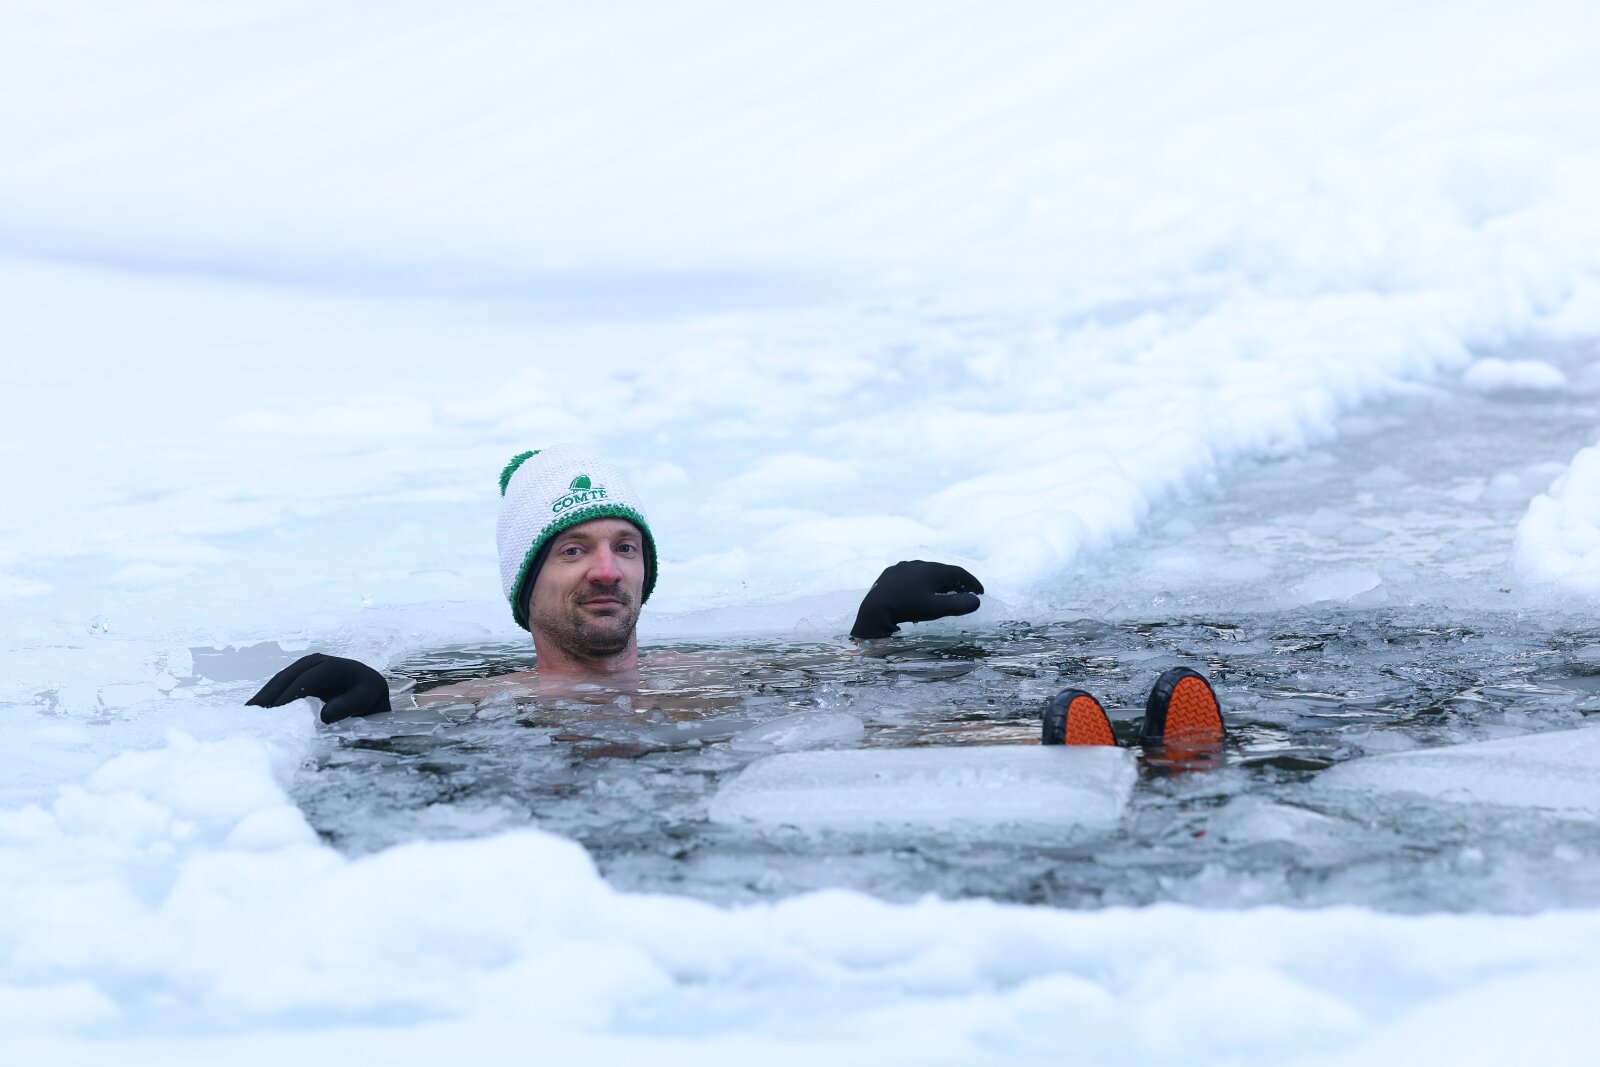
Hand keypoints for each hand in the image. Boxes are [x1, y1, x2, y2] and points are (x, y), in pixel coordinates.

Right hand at [246, 653, 391, 722]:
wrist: (370, 691)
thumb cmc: (370, 697)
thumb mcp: (368, 699)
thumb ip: (350, 704)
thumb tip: (326, 714)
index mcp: (332, 666)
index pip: (305, 681)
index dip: (288, 696)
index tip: (275, 714)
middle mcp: (316, 662)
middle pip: (287, 678)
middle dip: (269, 696)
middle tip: (251, 716)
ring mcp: (305, 667)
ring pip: (279, 681)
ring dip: (263, 697)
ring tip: (247, 716)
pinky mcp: (299, 675)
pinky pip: (280, 685)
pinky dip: (267, 697)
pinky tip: (255, 711)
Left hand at [850, 560, 984, 638]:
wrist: (874, 609)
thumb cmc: (907, 608)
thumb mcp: (936, 609)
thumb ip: (958, 605)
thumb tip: (976, 601)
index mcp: (932, 570)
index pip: (959, 573)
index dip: (972, 582)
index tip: (980, 592)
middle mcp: (919, 564)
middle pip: (943, 571)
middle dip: (956, 582)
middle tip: (964, 593)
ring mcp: (903, 568)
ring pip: (926, 573)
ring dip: (938, 582)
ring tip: (943, 593)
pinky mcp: (890, 574)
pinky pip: (911, 576)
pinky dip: (922, 583)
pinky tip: (919, 592)